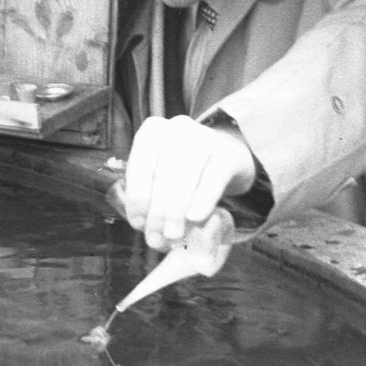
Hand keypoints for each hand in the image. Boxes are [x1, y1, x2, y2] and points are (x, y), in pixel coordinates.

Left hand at [123, 115, 255, 249]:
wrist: (227, 155)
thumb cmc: (184, 171)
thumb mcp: (160, 175)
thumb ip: (147, 195)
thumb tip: (141, 224)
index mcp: (152, 132)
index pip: (139, 168)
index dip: (137, 200)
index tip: (138, 224)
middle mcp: (177, 128)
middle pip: (163, 176)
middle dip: (157, 211)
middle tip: (156, 238)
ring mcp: (205, 137)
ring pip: (185, 179)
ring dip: (176, 212)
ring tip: (173, 235)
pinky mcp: (228, 153)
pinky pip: (212, 180)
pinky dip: (202, 201)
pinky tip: (195, 219)